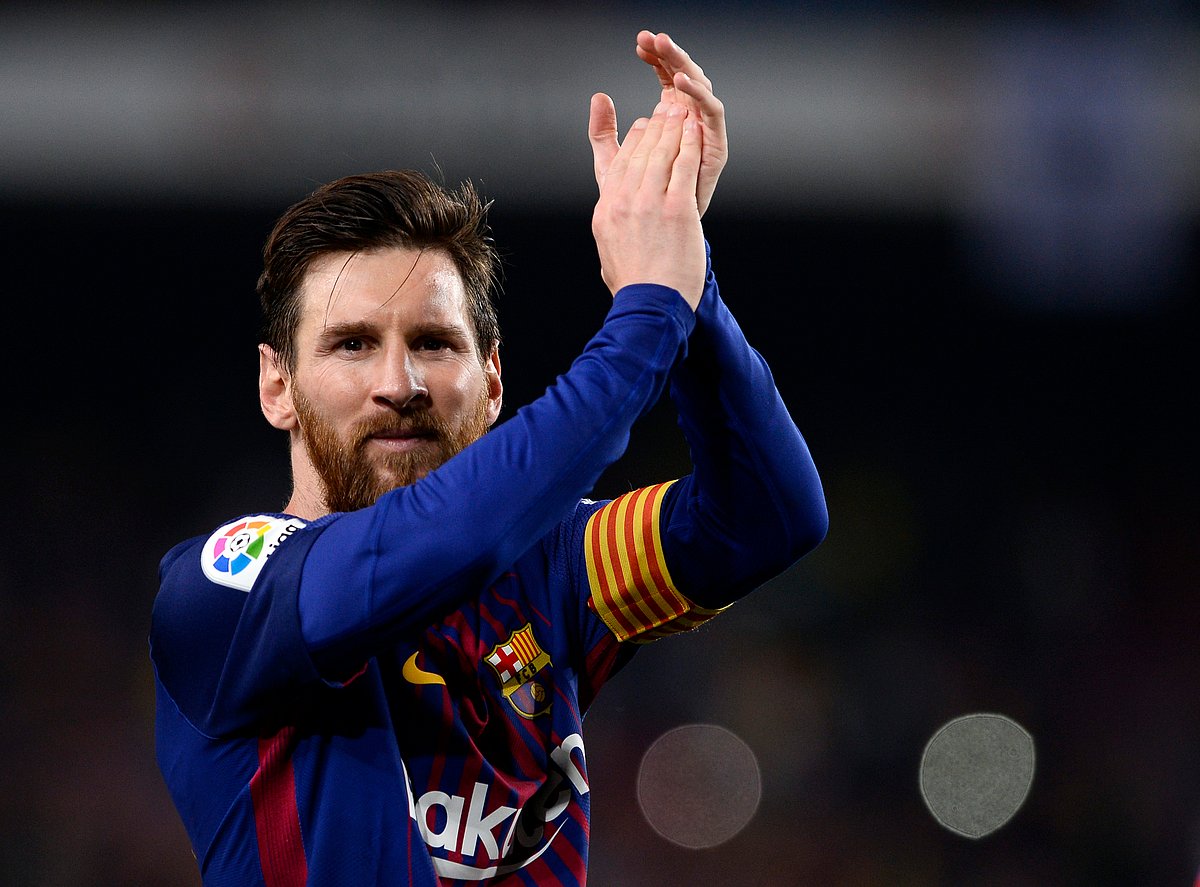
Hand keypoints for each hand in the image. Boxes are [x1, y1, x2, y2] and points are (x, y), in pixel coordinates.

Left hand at [589, 31, 726, 217]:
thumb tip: (598, 96)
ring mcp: (704, 132)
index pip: (665, 76)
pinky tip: (680, 82)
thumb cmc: (640, 205)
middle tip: (653, 37)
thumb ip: (605, 133)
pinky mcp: (716, 146)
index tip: (639, 43)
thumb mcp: (613, 164)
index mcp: (669, 118)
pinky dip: (699, 94)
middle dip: (669, 54)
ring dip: (684, 66)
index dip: (654, 58)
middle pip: (683, 76)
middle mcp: (690, 121)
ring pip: (700, 87)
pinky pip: (713, 112)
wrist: (659, 240)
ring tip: (666, 50)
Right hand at [590, 100, 705, 309]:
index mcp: (606, 210)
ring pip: (660, 154)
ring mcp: (649, 204)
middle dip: (655, 127)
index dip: (634, 140)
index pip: (619, 163)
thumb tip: (609, 222)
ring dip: (673, 129)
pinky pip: (683, 167)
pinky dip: (689, 145)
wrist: (650, 305)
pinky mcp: (677, 210)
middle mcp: (623, 202)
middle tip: (666, 110)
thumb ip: (610, 229)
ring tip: (682, 113)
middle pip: (638, 152)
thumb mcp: (609, 252)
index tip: (644, 127)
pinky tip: (695, 131)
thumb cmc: (635, 286)